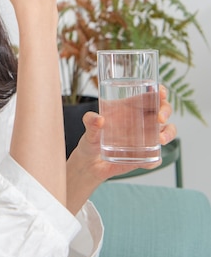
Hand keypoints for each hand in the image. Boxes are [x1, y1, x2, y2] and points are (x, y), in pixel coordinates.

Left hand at [66, 86, 176, 213]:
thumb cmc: (90, 141)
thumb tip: (98, 119)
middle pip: (162, 110)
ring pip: (167, 130)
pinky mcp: (144, 155)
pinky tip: (147, 162)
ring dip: (168, 133)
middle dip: (166, 111)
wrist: (90, 165)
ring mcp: (145, 138)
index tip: (160, 92)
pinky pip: (156, 156)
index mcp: (129, 108)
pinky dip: (154, 159)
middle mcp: (140, 121)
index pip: (149, 94)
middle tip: (160, 118)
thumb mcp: (87, 130)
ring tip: (160, 140)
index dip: (158, 91)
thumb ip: (90, 122)